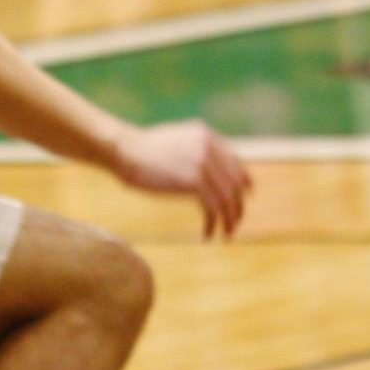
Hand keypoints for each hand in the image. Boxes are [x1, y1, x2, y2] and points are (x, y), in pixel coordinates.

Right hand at [113, 120, 252, 237]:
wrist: (125, 150)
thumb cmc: (142, 150)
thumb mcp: (176, 142)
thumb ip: (195, 150)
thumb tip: (209, 172)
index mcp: (205, 134)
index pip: (235, 161)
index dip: (243, 181)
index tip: (245, 196)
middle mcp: (209, 146)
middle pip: (235, 182)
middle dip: (237, 206)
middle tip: (234, 224)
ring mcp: (202, 162)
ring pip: (227, 198)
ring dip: (229, 219)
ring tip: (226, 234)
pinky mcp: (193, 180)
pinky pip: (213, 208)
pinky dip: (213, 224)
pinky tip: (207, 234)